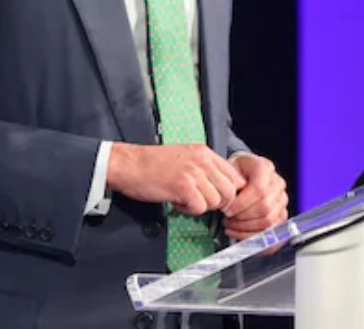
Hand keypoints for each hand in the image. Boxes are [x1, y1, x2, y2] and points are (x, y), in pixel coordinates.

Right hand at [107, 142, 247, 215]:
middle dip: (217, 202)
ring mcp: (193, 173)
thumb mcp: (185, 157)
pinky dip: (188, 210)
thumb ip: (205, 168)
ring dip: (200, 206)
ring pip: (215, 201)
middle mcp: (202, 160)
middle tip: (200, 202)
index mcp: (204, 152)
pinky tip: (177, 203)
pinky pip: (199, 208)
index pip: (234, 175)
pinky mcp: (183, 186)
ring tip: (184, 200)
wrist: (129, 164)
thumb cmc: (153, 164)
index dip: (229, 192)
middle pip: (229, 191)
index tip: (217, 198)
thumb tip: (223, 187)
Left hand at [222, 154, 288, 240]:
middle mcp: (278, 184)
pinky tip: (237, 233)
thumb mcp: (229, 169)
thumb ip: (230, 182)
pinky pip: (269, 232)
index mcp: (265, 167)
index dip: (241, 204)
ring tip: (229, 225)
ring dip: (245, 228)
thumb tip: (229, 201)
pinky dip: (251, 236)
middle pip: (264, 207)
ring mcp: (282, 201)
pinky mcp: (281, 216)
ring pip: (267, 221)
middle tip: (226, 219)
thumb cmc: (235, 172)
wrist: (243, 173)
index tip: (226, 209)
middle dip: (242, 218)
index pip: (259, 190)